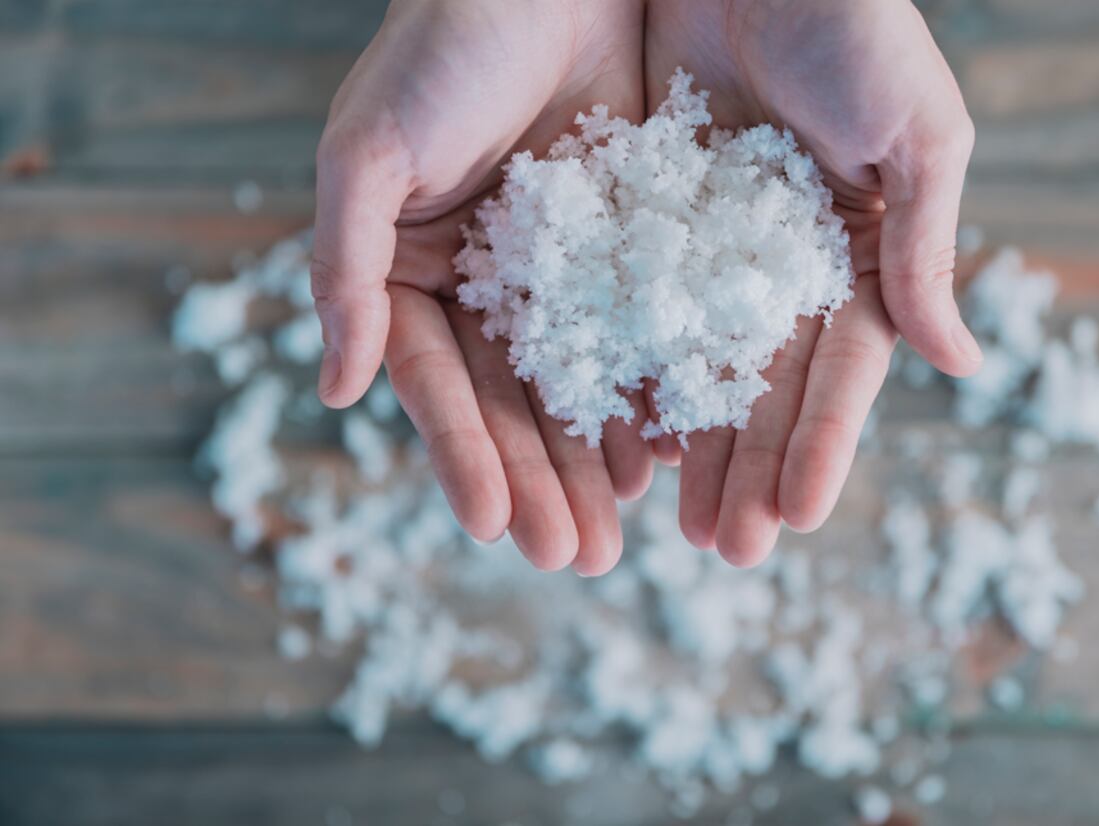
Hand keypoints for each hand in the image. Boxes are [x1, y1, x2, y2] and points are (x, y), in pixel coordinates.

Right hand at [312, 0, 650, 574]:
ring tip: (623, 534)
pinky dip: (653, 392)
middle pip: (513, 403)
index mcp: (414, 270)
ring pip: (579, 383)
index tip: (490, 526)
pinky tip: (674, 451)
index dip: (462, 455)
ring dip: (597, 461)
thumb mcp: (370, 152)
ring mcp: (560, 272)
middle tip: (574, 557)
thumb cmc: (441, 47)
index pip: (438, 384)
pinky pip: (642, 332)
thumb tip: (334, 390)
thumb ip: (345, 268)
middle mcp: (486, 284)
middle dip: (542, 481)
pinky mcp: (628, 246)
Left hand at [645, 0, 980, 564]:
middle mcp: (774, 266)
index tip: (795, 517)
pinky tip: (609, 435)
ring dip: (682, 446)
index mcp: (851, 254)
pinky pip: (624, 305)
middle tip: (723, 550)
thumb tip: (963, 366)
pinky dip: (619, 369)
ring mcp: (703, 246)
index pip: (836, 370)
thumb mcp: (914, 133)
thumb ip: (921, 249)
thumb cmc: (854, 24)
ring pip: (689, 364)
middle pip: (758, 386)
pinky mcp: (637, 215)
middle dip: (744, 468)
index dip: (818, 443)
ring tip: (665, 523)